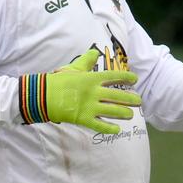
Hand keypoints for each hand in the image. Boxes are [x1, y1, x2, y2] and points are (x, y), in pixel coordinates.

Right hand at [19, 49, 141, 134]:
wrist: (43, 95)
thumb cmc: (58, 81)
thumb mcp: (73, 68)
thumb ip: (86, 61)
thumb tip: (94, 52)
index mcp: (91, 79)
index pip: (113, 77)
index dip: (126, 78)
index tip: (135, 80)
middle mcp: (93, 92)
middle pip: (117, 96)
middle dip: (130, 99)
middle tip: (138, 101)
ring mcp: (89, 106)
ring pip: (112, 111)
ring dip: (124, 113)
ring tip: (131, 115)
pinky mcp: (83, 118)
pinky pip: (100, 125)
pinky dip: (109, 128)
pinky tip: (117, 129)